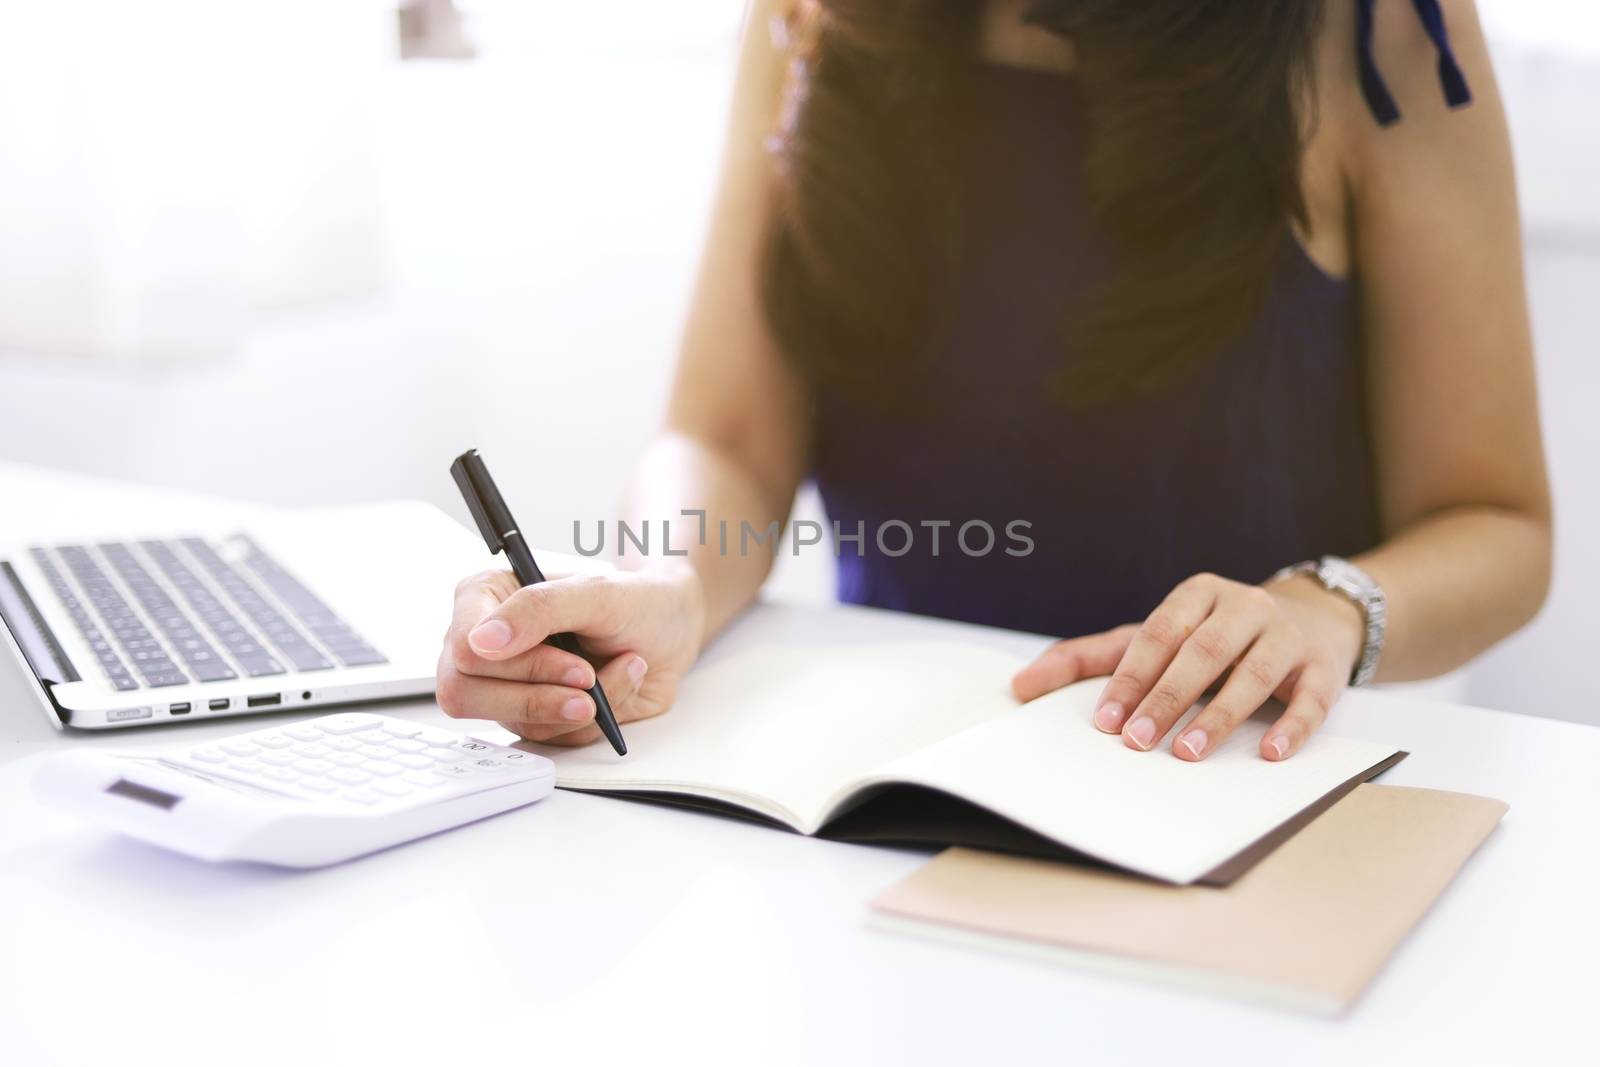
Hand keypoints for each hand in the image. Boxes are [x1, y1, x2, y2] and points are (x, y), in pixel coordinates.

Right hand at [437, 565, 704, 745]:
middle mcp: (486, 646)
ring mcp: (508, 686)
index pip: (464, 647)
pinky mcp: (537, 717)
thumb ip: (537, 608)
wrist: (671, 632)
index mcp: (484, 599)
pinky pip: (553, 738)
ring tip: (620, 667)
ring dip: (577, 703)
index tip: (568, 658)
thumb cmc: (633, 601)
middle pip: (467, 694)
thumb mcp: (595, 593)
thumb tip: (481, 642)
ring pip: (516, 721)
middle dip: (537, 694)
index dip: (512, 663)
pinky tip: (618, 683)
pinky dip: (596, 718)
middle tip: (588, 678)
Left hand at [1011, 572, 1363, 760]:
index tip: (1104, 720)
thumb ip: (1091, 657)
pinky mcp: (1323, 666)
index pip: (1156, 634)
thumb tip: (1019, 686)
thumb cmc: (1215, 634)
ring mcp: (1287, 634)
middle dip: (1166, 698)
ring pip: (1254, 672)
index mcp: (1196, 594)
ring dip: (1219, 715)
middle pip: (1201, 651)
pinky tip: (1271, 753)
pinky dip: (1292, 726)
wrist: (1312, 616)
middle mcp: (1242, 606)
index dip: (1129, 678)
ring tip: (1188, 752)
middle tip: (1137, 741)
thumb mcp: (1155, 635)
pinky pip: (1311, 697)